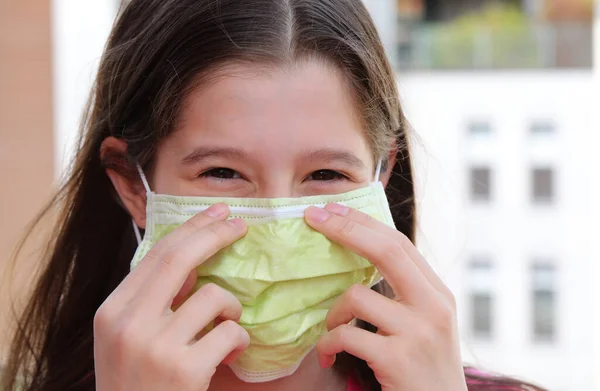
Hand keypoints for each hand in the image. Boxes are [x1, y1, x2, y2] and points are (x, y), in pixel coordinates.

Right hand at [94, 203, 249, 390]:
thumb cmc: (137, 383)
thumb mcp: (129, 338)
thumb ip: (153, 300)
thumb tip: (194, 262)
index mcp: (113, 310)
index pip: (158, 253)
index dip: (193, 228)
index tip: (217, 213)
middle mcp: (129, 323)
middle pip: (181, 258)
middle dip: (216, 234)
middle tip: (241, 225)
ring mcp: (156, 346)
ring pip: (216, 297)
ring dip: (232, 310)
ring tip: (226, 330)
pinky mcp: (184, 369)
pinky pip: (231, 332)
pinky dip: (238, 340)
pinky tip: (228, 357)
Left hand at [305, 204, 466, 390]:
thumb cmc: (424, 370)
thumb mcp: (425, 324)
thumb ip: (404, 293)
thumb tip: (361, 257)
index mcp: (438, 294)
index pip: (399, 243)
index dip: (363, 223)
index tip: (332, 210)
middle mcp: (434, 307)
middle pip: (386, 250)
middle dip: (344, 229)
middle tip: (313, 218)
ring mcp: (418, 333)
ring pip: (356, 297)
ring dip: (332, 314)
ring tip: (331, 332)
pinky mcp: (398, 359)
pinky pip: (346, 335)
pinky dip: (328, 342)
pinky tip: (328, 354)